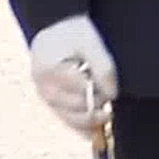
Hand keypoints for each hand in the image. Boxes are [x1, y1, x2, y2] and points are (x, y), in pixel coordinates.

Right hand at [28, 14, 116, 135]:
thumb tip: (113, 95)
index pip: (82, 90)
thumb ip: (103, 67)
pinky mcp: (48, 100)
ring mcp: (44, 95)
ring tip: (106, 116)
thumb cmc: (73, 32)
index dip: (100, 93)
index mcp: (51, 70)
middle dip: (95, 106)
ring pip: (68, 117)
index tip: (114, 93)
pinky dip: (79, 126)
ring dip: (88, 120)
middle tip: (111, 104)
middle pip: (74, 106)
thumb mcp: (91, 42)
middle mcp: (43, 86)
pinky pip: (64, 118)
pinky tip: (93, 131)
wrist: (53, 27)